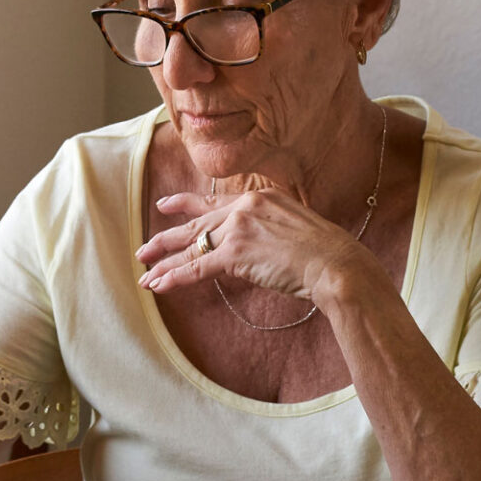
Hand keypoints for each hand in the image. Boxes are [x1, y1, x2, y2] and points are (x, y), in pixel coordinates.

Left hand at [135, 183, 366, 298]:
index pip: (215, 201)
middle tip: (144, 247)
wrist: (337, 264)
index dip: (185, 204)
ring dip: (165, 261)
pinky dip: (175, 277)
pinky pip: (197, 267)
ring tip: (144, 272)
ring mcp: (239, 228)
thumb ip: (271, 229)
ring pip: (192, 246)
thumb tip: (257, 246)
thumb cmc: (326, 253)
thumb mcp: (297, 227)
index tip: (165, 205)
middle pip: (196, 222)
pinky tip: (158, 285)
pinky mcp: (236, 253)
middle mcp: (246, 206)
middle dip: (167, 238)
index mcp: (261, 196)